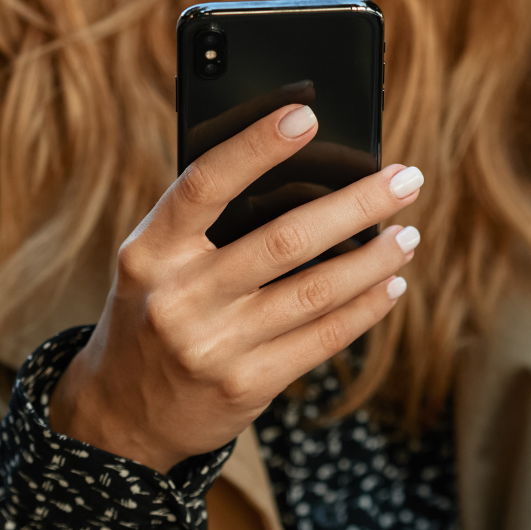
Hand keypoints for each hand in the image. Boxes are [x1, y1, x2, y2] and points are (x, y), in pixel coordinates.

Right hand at [50, 103, 422, 471]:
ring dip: (375, 259)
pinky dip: (366, 308)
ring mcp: (213, 346)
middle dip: (358, 205)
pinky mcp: (246, 385)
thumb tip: (305, 172)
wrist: (122, 415)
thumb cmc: (154, 313)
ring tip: (408, 234)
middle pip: (285, 239)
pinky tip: (390, 285)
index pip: (205, 185)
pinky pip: (322, 338)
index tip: (306, 114)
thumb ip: (207, 224)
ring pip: (316, 291)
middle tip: (405, 178)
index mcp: (150, 251)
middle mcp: (178, 297)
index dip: (255, 146)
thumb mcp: (156, 264)